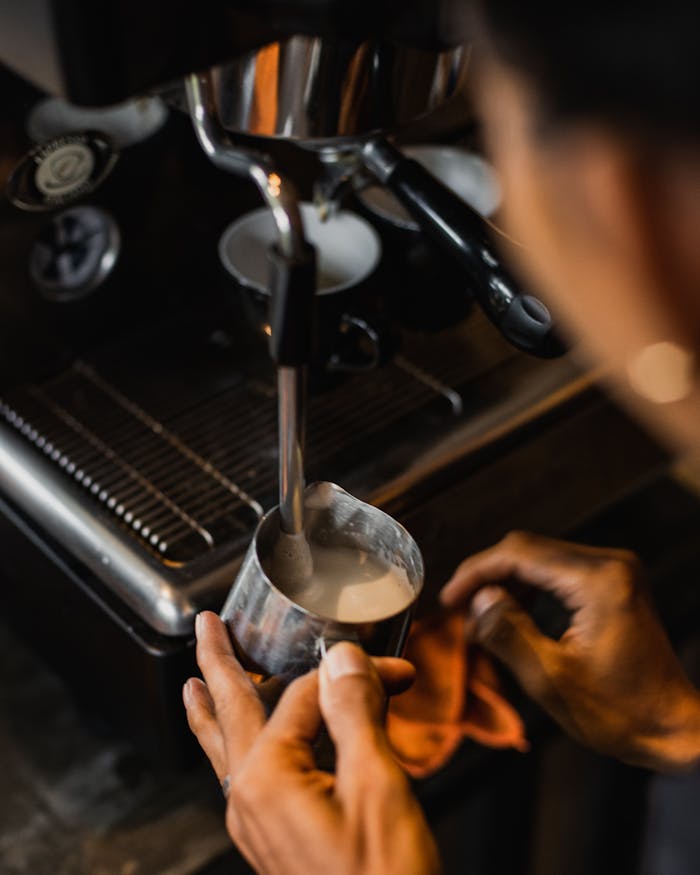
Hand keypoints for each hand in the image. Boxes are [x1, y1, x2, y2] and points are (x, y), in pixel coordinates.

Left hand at [183, 612, 439, 874]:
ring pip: (227, 748)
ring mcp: (256, 824)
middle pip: (228, 713)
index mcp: (270, 777)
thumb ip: (355, 714)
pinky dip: (235, 747)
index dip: (354, 674)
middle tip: (206, 627)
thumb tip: (342, 658)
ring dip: (215, 708)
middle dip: (218, 664)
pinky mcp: (271, 842)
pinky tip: (238, 748)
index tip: (396, 672)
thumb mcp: (379, 788)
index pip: (308, 695)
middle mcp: (249, 798)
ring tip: (195, 683)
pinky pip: (242, 778)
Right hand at [441, 531, 699, 771]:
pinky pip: (558, 571)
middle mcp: (610, 564)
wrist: (674, 728)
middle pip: (528, 549)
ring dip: (506, 582)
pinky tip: (511, 614)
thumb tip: (476, 600)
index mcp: (598, 581)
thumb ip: (508, 633)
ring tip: (480, 619)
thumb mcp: (551, 680)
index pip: (519, 554)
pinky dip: (529, 588)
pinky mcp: (614, 582)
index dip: (476, 572)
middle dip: (488, 577)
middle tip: (460, 612)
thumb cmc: (619, 713)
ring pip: (540, 558)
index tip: (449, 599)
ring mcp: (615, 570)